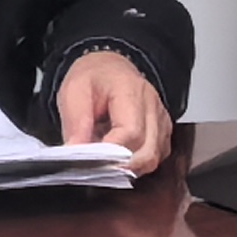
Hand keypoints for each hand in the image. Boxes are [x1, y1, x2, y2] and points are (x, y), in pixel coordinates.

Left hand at [54, 50, 171, 175]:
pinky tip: (120, 157)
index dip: (112, 154)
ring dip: (129, 167)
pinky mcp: (163, 130)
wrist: (108, 67)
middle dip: (121, 167)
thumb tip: (76, 152)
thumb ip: (76, 123)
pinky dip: (138, 163)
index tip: (91, 164)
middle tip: (97, 169)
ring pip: (153, 158)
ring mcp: (161, 118)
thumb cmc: (92, 78)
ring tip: (107, 162)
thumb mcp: (73, 91)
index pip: (130, 132)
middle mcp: (152, 104)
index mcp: (130, 89)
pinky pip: (156, 156)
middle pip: (147, 151)